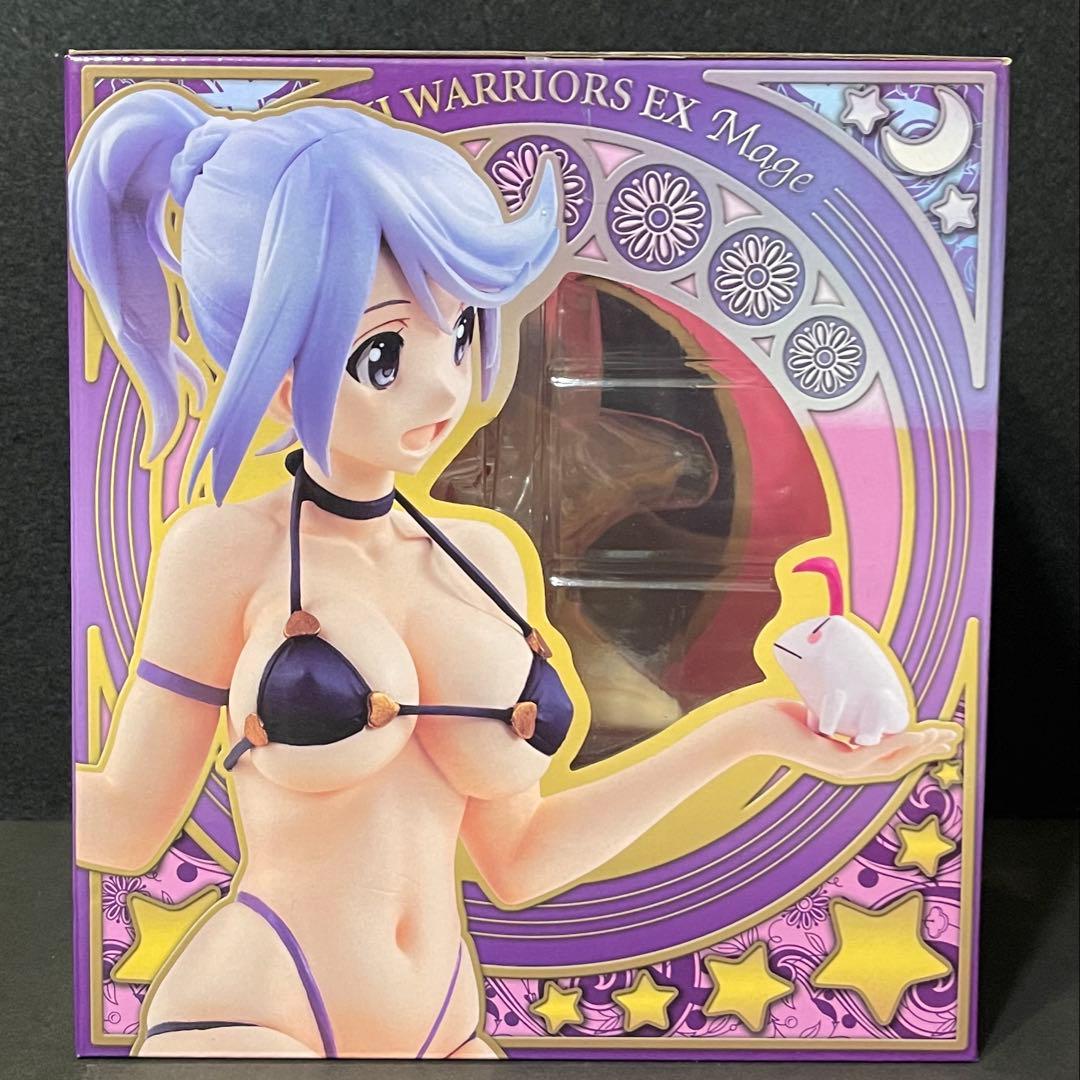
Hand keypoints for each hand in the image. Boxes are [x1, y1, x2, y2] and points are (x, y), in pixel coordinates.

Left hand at [729, 699, 960, 782]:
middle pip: (899, 759)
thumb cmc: (781, 715)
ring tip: (940, 737)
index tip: (942, 733)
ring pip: (890, 759)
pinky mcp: (831, 761)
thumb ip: (837, 706)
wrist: (754, 726)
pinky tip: (912, 737)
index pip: (892, 752)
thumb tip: (849, 683)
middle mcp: (848, 764)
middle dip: (928, 748)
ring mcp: (840, 766)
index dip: (919, 745)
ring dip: (918, 747)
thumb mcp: (818, 708)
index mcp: (849, 753)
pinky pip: (870, 755)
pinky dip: (894, 746)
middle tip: (955, 738)